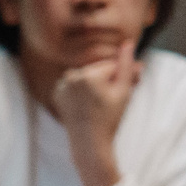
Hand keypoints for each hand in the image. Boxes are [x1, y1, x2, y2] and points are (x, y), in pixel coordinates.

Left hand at [53, 54, 139, 185]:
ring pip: (87, 75)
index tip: (124, 91)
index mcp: (88, 75)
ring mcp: (62, 84)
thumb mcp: (123, 91)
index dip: (121, 77)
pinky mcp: (57, 92)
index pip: (112, 65)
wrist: (88, 143)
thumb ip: (126, 65)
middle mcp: (71, 76)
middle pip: (98, 69)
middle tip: (114, 99)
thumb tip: (128, 43)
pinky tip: (87, 103)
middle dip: (108, 79)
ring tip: (101, 102)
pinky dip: (82, 90)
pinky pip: (75, 83)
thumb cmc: (109, 118)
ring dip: (96, 84)